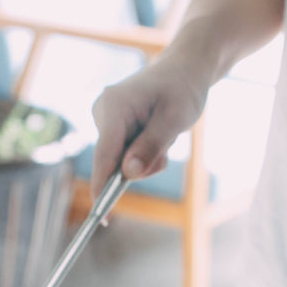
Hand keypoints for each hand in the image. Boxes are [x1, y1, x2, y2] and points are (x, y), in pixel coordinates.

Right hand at [90, 54, 208, 199]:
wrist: (184, 70)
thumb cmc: (182, 89)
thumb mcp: (174, 120)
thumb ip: (150, 147)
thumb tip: (128, 174)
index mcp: (114, 105)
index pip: (104, 155)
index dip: (103, 187)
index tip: (103, 216)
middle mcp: (102, 112)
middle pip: (113, 162)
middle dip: (141, 167)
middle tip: (165, 151)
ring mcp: (105, 119)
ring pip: (120, 162)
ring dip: (145, 161)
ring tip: (164, 136)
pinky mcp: (111, 127)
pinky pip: (124, 156)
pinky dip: (142, 155)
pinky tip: (156, 136)